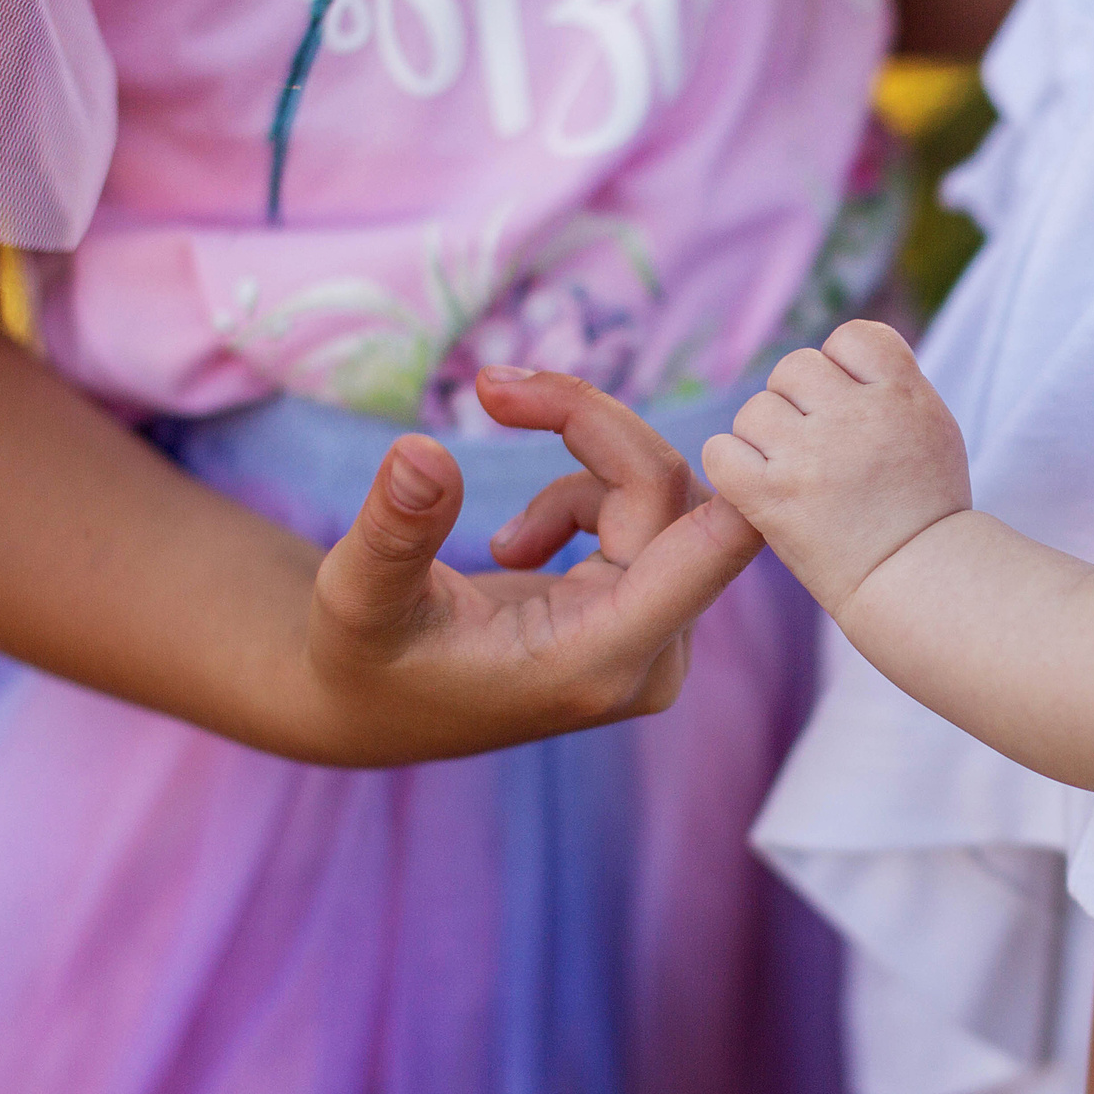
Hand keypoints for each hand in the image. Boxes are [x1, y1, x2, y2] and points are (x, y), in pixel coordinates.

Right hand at [296, 367, 764, 763]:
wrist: (378, 706)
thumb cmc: (362, 659)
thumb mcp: (355, 596)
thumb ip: (394, 529)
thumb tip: (419, 449)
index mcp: (595, 658)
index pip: (709, 552)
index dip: (736, 476)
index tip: (739, 408)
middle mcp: (647, 653)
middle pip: (672, 496)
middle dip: (588, 425)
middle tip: (494, 387)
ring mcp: (657, 637)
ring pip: (664, 496)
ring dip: (580, 470)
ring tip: (498, 536)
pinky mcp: (650, 614)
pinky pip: (652, 513)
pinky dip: (585, 498)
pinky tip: (520, 549)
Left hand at [701, 321, 969, 614]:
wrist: (920, 584)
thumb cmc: (927, 510)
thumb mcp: (933, 426)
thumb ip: (891, 385)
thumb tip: (840, 359)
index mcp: (902, 393)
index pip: (851, 336)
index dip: (841, 367)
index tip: (849, 407)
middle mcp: (855, 417)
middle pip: (793, 368)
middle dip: (798, 403)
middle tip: (817, 450)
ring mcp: (810, 456)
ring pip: (754, 410)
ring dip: (764, 439)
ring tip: (795, 477)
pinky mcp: (771, 496)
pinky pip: (721, 451)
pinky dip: (732, 468)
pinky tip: (758, 490)